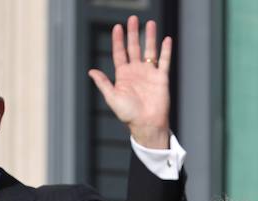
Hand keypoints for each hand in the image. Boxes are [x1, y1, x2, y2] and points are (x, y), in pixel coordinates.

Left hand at [88, 15, 172, 148]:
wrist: (147, 124)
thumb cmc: (128, 115)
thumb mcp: (112, 98)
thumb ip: (103, 83)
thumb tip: (91, 71)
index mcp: (123, 75)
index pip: (120, 53)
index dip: (118, 40)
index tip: (117, 27)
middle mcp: (136, 72)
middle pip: (134, 48)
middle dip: (133, 33)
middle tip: (132, 19)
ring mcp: (149, 74)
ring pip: (149, 51)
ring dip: (149, 37)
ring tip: (150, 23)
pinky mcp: (161, 78)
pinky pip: (164, 61)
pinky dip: (165, 50)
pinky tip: (166, 39)